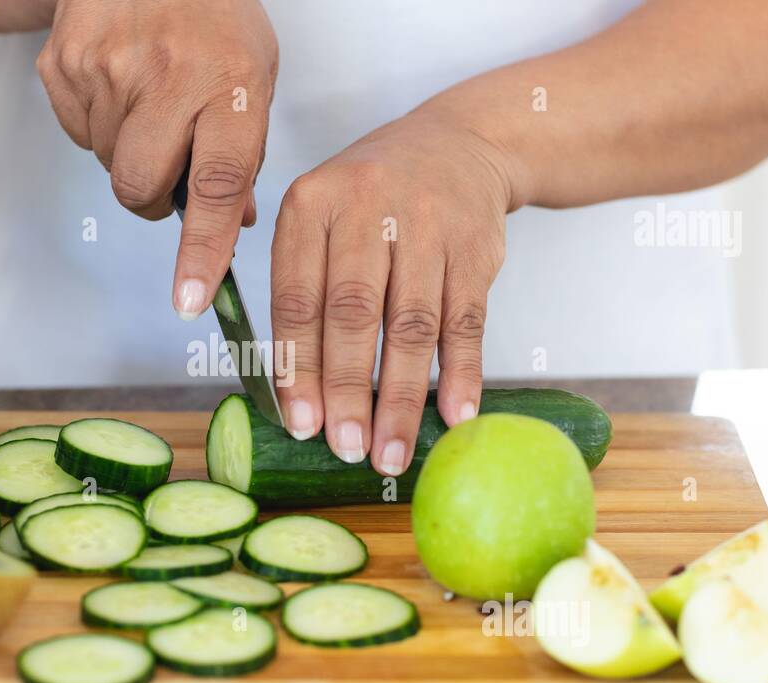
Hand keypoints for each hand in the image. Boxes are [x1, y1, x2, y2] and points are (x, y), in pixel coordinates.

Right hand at [37, 0, 277, 316]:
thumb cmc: (211, 17)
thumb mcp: (252, 76)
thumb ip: (245, 153)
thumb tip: (235, 226)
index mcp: (229, 86)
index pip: (216, 186)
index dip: (203, 248)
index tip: (191, 298)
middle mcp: (168, 79)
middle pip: (138, 186)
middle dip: (149, 197)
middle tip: (166, 166)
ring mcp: (106, 70)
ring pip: (105, 163)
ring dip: (126, 151)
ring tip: (147, 97)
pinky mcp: (62, 65)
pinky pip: (77, 133)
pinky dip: (98, 123)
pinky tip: (119, 81)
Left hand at [270, 112, 513, 475]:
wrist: (456, 144)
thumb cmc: (369, 202)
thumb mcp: (320, 217)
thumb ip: (300, 287)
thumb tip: (293, 392)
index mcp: (310, 205)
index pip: (298, 298)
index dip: (298, 366)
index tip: (301, 423)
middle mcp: (366, 209)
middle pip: (354, 314)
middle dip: (348, 390)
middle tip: (346, 448)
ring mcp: (426, 225)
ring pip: (411, 325)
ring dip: (401, 397)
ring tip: (391, 453)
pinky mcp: (474, 247)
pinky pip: (467, 319)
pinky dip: (460, 373)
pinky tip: (454, 416)